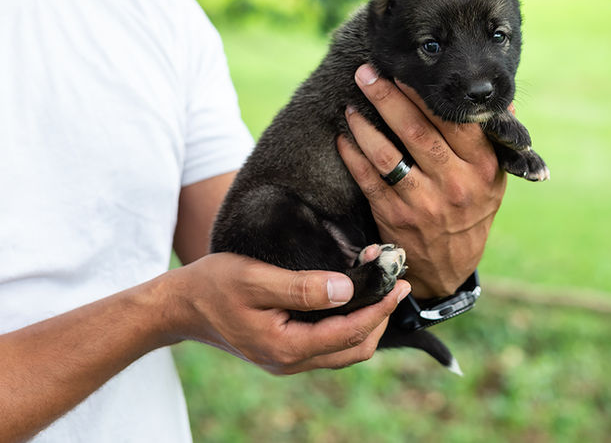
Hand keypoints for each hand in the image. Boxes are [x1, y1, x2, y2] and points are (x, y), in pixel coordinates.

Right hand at [167, 252, 409, 373]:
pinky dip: (349, 324)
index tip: (398, 283)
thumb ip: (301, 287)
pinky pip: (329, 344)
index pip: (351, 333)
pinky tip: (354, 299)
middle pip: (356, 348)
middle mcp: (290, 361)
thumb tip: (346, 289)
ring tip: (381, 288)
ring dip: (368, 321)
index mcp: (286, 347)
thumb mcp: (255, 279)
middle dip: (381, 316)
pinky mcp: (285, 351)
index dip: (380, 308)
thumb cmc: (213, 286)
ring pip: (345, 350)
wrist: (179, 307)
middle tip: (395, 281)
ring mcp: (288, 360)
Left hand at [337, 64, 506, 298]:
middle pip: (417, 131)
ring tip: (350, 104)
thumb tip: (501, 100)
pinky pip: (369, 180)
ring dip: (364, 126)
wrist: (450, 267)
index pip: (455, 121)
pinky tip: (344, 137)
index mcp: (483, 168)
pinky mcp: (396, 217)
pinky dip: (353, 155)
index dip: (426, 94)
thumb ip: (493, 141)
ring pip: (387, 155)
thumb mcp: (494, 180)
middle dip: (387, 97)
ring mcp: (424, 203)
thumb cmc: (472, 212)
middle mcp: (455, 184)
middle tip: (367, 72)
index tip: (405, 70)